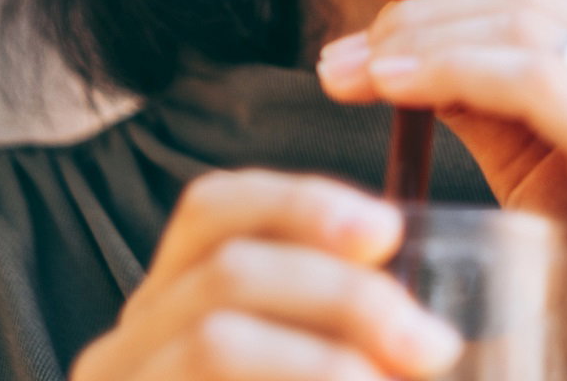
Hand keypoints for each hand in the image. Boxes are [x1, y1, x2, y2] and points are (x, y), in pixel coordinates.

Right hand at [70, 169, 461, 380]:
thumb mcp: (320, 368)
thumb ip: (350, 342)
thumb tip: (438, 330)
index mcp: (176, 306)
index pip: (215, 211)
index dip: (300, 203)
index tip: (388, 230)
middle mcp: (128, 350)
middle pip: (227, 270)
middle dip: (347, 297)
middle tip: (434, 348)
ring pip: (213, 339)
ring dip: (328, 364)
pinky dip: (309, 379)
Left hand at [317, 0, 566, 380]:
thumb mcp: (544, 168)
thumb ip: (489, 94)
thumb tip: (406, 37)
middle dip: (421, 4)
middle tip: (342, 51)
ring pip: (526, 21)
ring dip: (420, 36)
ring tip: (348, 71)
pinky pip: (536, 79)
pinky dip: (450, 68)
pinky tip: (392, 84)